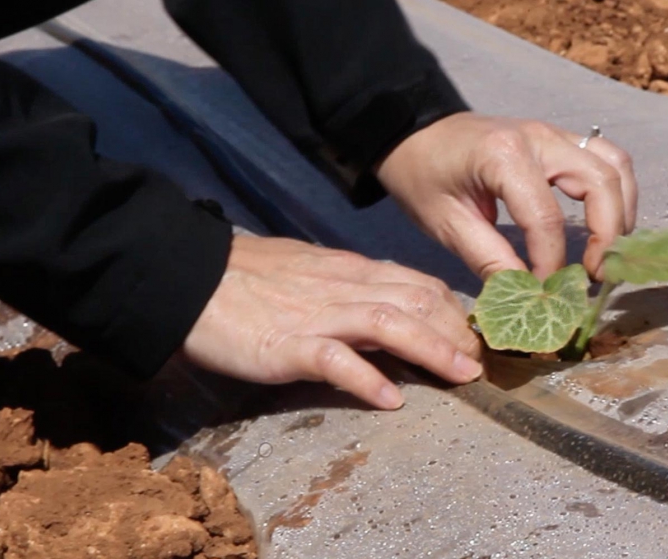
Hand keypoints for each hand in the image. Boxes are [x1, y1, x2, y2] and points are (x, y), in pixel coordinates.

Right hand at [180, 235, 482, 409]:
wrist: (187, 276)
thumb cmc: (245, 277)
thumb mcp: (308, 270)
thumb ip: (349, 286)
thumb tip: (386, 304)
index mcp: (348, 269)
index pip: (416, 282)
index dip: (452, 310)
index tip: (475, 336)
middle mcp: (342, 287)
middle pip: (415, 299)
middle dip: (456, 330)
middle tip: (481, 362)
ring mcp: (315, 314)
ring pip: (389, 322)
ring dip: (432, 349)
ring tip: (462, 375)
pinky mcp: (286, 343)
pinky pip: (334, 359)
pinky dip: (366, 378)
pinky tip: (390, 398)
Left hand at [377, 112, 637, 280]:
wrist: (411, 133)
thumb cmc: (422, 175)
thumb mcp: (446, 224)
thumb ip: (489, 259)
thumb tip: (527, 295)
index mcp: (504, 156)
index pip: (546, 218)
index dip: (552, 262)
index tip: (546, 292)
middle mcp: (539, 137)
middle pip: (601, 182)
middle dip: (608, 235)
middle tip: (596, 276)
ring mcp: (553, 133)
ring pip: (614, 164)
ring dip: (621, 211)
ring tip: (607, 254)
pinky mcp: (557, 139)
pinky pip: (604, 158)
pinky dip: (614, 192)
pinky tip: (604, 225)